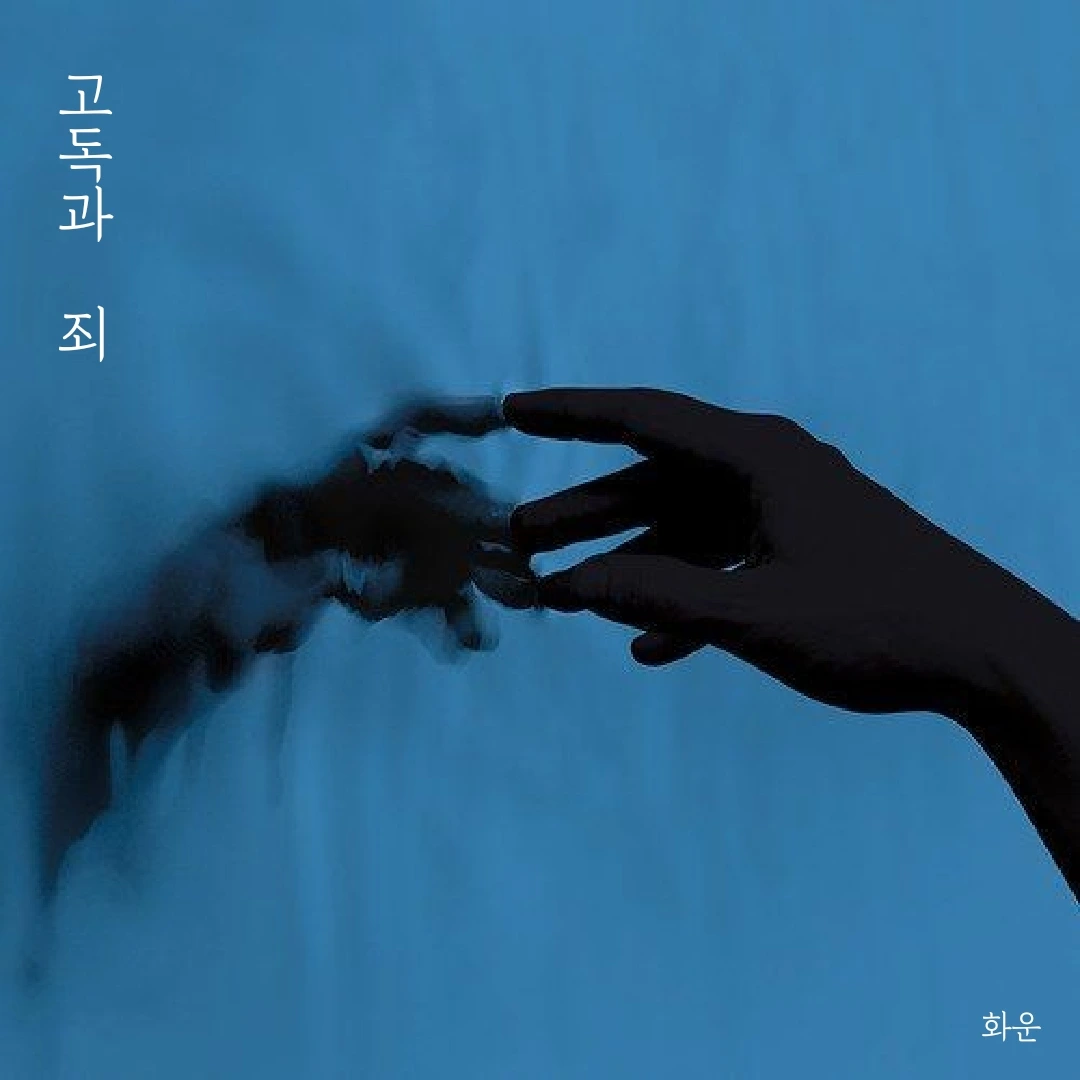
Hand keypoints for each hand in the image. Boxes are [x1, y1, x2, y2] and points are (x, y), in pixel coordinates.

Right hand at [505, 388, 1026, 716]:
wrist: (984, 654)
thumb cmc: (874, 620)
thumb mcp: (753, 612)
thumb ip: (657, 596)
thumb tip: (569, 587)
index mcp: (758, 457)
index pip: (643, 419)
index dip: (571, 414)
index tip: (512, 411)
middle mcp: (767, 472)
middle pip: (653, 482)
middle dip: (584, 512)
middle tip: (518, 536)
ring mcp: (784, 514)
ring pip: (682, 530)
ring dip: (626, 562)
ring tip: (560, 594)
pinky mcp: (799, 555)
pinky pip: (720, 568)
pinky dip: (682, 600)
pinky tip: (648, 647)